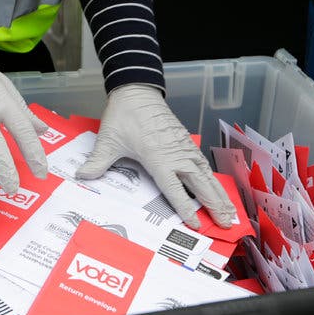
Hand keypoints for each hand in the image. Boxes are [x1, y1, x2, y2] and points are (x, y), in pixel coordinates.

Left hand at [76, 84, 235, 228]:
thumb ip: (98, 161)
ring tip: (231, 211)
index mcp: (157, 157)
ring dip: (219, 193)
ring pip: (206, 175)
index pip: (175, 188)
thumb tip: (82, 176)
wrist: (136, 91)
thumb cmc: (124, 115)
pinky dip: (213, 178)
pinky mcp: (185, 142)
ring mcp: (183, 148)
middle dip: (214, 204)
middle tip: (227, 222)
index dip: (185, 207)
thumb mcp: (108, 140)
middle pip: (200, 184)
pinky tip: (218, 189)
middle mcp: (175, 154)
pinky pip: (203, 164)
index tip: (196, 223)